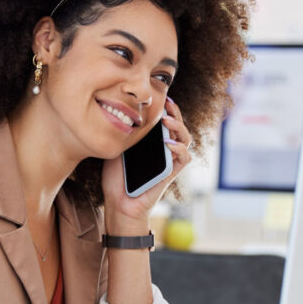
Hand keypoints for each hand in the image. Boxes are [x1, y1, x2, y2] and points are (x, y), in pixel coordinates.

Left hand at [102, 97, 192, 229]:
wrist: (119, 205)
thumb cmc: (117, 180)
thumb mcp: (117, 151)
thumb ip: (124, 135)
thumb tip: (122, 114)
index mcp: (152, 143)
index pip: (165, 122)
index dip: (166, 109)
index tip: (159, 98)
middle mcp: (164, 150)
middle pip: (178, 126)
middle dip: (175, 112)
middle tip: (167, 103)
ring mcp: (169, 161)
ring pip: (186, 139)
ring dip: (179, 127)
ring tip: (167, 120)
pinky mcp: (171, 174)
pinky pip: (184, 158)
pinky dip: (179, 149)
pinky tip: (169, 143)